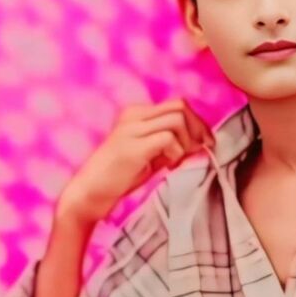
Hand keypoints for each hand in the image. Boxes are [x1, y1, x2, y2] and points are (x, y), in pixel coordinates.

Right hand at [58, 97, 214, 223]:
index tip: (205, 144)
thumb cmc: (120, 176)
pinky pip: (168, 138)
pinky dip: (176, 153)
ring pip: (177, 119)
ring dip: (187, 141)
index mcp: (138, 114)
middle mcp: (134, 115)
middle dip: (199, 128)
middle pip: (181, 106)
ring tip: (177, 161)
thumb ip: (174, 146)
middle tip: (202, 149)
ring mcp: (132, 129)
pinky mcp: (132, 146)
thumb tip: (202, 142)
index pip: (178, 105)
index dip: (198, 123)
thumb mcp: (152, 157)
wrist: (90, 192)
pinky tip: (168, 166)